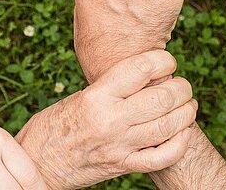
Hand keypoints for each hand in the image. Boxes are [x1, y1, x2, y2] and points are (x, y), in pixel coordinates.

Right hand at [16, 50, 196, 188]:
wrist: (37, 163)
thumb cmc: (53, 125)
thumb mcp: (78, 98)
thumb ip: (110, 89)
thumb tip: (145, 77)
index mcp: (96, 97)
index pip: (141, 69)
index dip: (163, 60)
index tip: (167, 61)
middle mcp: (110, 120)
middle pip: (162, 97)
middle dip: (181, 87)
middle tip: (182, 85)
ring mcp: (119, 146)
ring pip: (169, 126)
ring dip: (186, 112)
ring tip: (187, 104)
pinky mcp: (123, 166)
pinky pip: (162, 157)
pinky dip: (180, 143)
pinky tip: (182, 132)